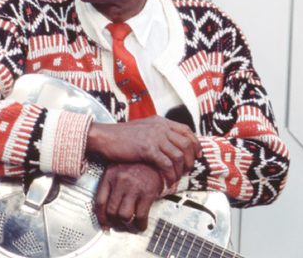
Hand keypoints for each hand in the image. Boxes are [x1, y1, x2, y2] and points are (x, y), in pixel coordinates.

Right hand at [86, 116, 200, 184]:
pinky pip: (167, 164)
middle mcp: (160, 128)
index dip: (195, 143)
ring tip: (177, 178)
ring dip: (181, 170)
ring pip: (179, 155)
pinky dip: (170, 175)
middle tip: (188, 170)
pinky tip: (167, 182)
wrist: (105, 138)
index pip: (186, 130)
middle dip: (191, 159)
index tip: (197, 154)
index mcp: (160, 122)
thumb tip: (168, 143)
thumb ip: (156, 132)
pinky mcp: (148, 149)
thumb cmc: (121, 136)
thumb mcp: (143, 128)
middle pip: (187, 143)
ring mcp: (154, 138)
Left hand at [95, 163, 162, 231]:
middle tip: (119, 224)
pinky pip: (140, 216)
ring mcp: (133, 187)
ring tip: (129, 223)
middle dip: (115, 222)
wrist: (156, 159)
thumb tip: (106, 208)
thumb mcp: (119, 169)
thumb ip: (111, 184)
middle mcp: (120, 181)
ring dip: (127, 224)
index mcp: (110, 175)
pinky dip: (140, 225)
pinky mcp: (147, 193)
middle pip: (111, 211)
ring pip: (124, 215)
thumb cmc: (137, 165)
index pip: (100, 202)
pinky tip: (141, 225)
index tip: (105, 224)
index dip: (101, 217)